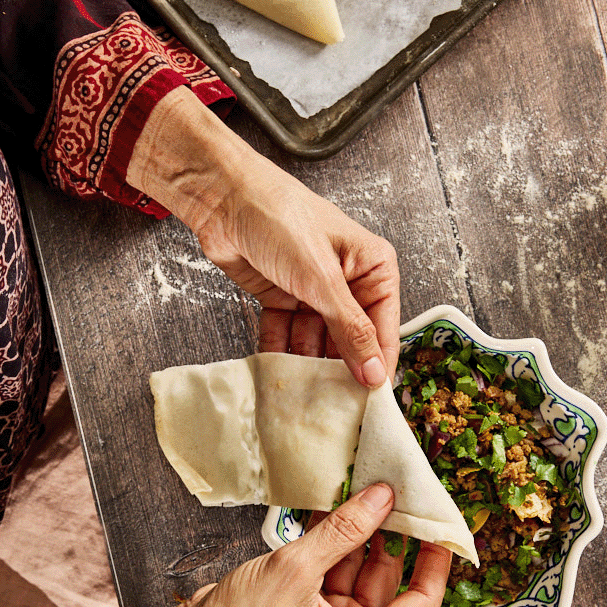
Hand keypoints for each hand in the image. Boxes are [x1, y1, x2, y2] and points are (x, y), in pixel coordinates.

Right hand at [43, 486, 450, 606]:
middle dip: (388, 533)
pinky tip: (332, 503)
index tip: (442, 520)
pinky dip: (332, 539)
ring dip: (356, 530)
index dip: (435, 558)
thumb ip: (345, 532)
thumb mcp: (297, 571)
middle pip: (389, 578)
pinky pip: (332, 567)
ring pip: (358, 567)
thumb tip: (384, 499)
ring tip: (361, 485)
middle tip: (395, 486)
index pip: (421, 600)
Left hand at [127, 87, 399, 386]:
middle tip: (333, 409)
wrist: (222, 198)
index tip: (370, 405)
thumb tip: (374, 372)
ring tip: (302, 397)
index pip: (384, 330)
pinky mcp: (285, 299)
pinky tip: (277, 377)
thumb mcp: (321, 279)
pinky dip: (282, 355)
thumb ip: (349, 329)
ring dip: (307, 367)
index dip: (377, 367)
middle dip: (339, 371)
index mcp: (373, 268)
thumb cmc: (279, 217)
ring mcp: (315, 292)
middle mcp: (349, 282)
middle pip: (350, 341)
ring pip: (317, 343)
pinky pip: (288, 336)